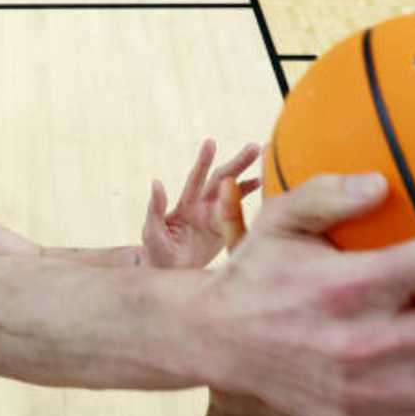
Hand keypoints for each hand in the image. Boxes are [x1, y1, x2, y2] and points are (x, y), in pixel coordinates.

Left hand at [141, 139, 259, 269]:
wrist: (171, 273)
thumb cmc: (157, 252)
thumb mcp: (151, 231)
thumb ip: (154, 208)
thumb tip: (156, 181)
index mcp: (185, 205)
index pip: (196, 179)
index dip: (203, 162)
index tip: (211, 142)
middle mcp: (202, 204)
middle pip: (221, 179)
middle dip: (236, 163)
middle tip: (254, 147)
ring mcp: (215, 215)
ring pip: (233, 191)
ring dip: (247, 176)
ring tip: (263, 158)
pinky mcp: (224, 228)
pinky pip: (239, 210)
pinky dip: (249, 196)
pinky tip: (262, 184)